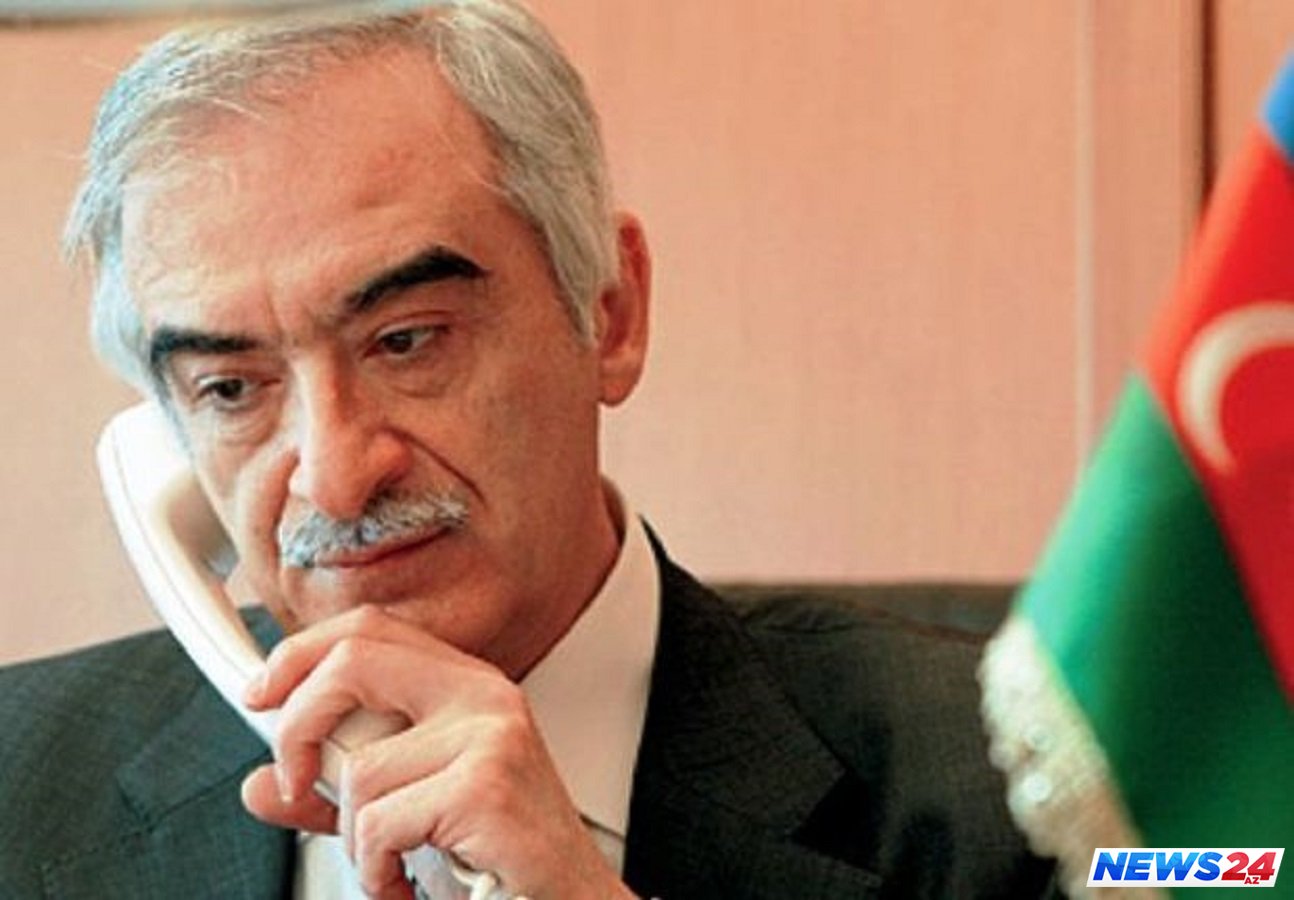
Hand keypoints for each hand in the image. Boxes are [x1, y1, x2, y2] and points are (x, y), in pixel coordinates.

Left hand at [240, 605, 634, 899]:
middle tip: (293, 780)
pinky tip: (404, 883)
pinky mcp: (487, 785)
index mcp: (464, 685)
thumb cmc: (494, 858)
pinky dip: (374, 872)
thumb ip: (333, 792)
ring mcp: (491, 734)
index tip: (260, 695)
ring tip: (389, 863)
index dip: (300, 653)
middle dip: (299, 725)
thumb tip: (258, 785)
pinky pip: (378, 824)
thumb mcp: (400, 814)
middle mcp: (482, 694)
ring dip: (352, 839)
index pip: (370, 629)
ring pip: (357, 771)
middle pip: (354, 659)